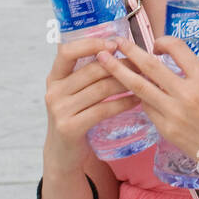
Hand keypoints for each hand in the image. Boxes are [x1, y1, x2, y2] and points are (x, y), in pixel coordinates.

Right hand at [44, 35, 140, 172]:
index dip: (90, 44)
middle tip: (141, 64)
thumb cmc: (75, 115)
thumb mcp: (73, 92)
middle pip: (92, 70)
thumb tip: (115, 47)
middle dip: (120, 65)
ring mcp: (60, 110)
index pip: (67, 51)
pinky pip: (103, 110)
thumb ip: (86, 73)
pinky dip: (123, 103)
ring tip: (144, 80)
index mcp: (54, 77)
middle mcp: (54, 91)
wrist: (64, 153)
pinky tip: (136, 100)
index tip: (114, 44)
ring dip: (126, 83)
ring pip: (101, 89)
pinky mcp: (70, 127)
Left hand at [95, 35, 198, 183]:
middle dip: (130, 51)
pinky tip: (131, 92)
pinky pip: (147, 109)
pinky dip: (139, 98)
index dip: (163, 41)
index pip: (178, 49)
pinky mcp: (167, 130)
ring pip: (140, 88)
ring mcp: (174, 114)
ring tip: (103, 60)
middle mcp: (186, 95)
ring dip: (119, 72)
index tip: (156, 44)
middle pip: (150, 67)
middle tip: (115, 42)